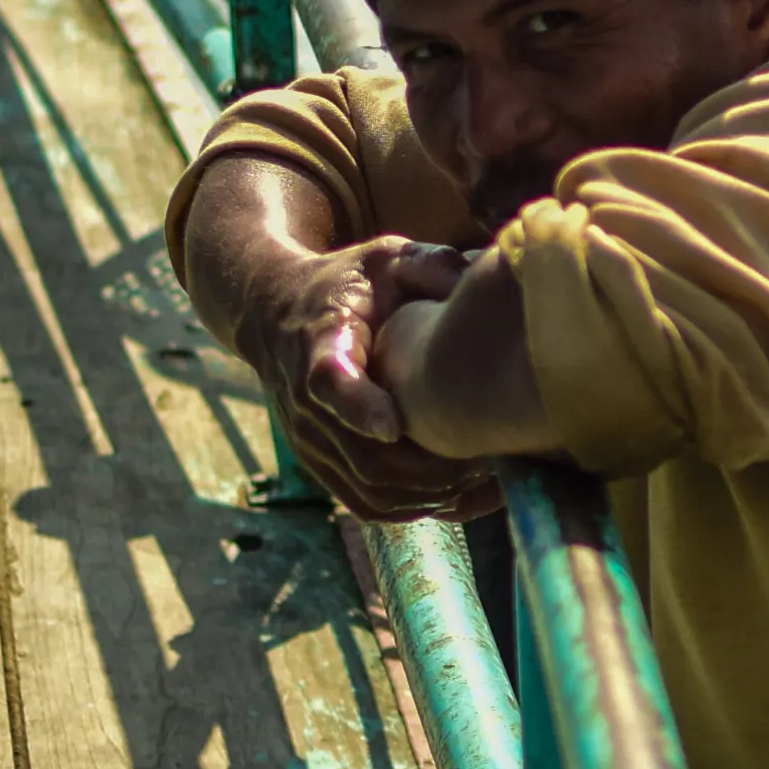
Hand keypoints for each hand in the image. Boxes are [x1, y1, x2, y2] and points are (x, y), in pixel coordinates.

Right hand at [248, 237, 488, 519]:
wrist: (278, 315)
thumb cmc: (349, 286)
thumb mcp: (384, 259)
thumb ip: (430, 265)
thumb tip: (483, 275)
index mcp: (320, 342)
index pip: (328, 380)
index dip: (357, 405)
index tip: (391, 425)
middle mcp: (307, 403)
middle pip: (362, 455)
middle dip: (429, 466)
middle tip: (489, 457)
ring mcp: (311, 442)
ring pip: (371, 489)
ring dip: (431, 493)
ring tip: (486, 477)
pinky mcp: (322, 467)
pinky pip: (370, 505)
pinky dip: (419, 508)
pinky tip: (463, 495)